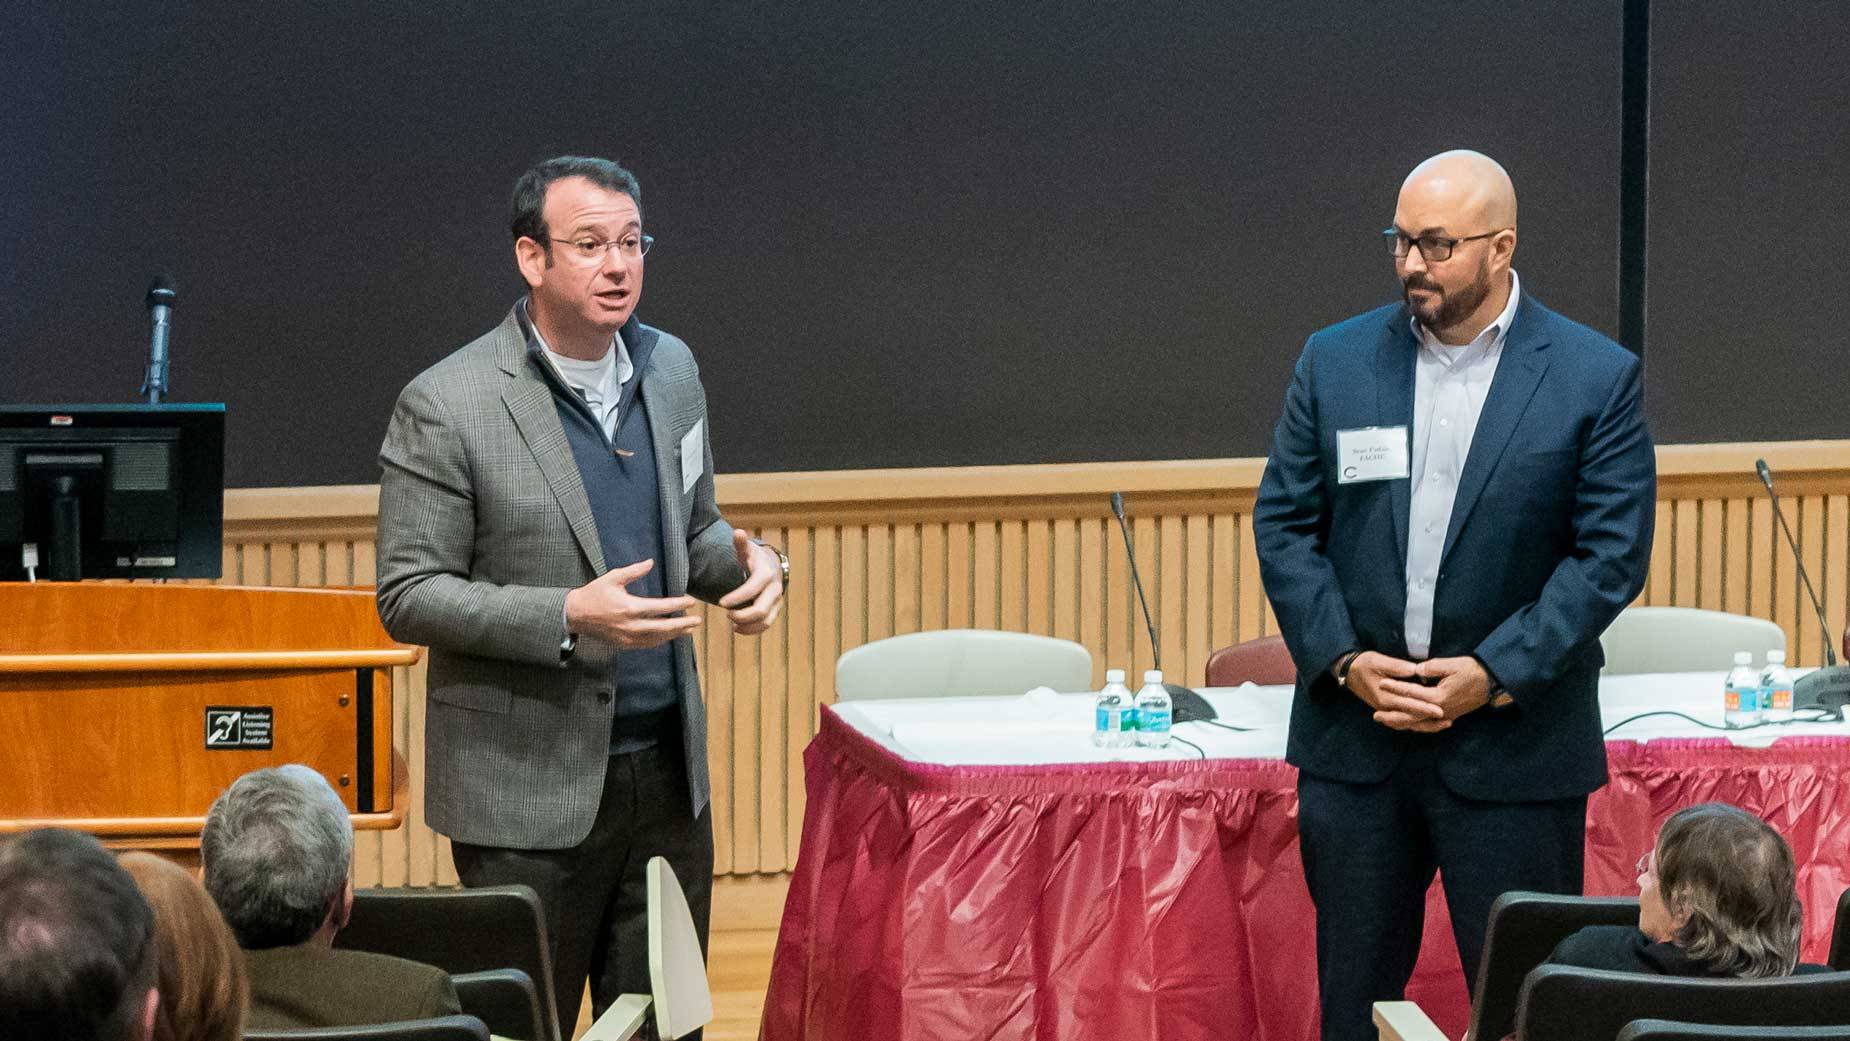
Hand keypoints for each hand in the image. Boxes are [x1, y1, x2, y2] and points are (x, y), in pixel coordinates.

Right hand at [564, 559, 701, 648]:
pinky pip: (646, 645)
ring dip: (674, 635)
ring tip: (688, 630)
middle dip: (682, 624)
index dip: (678, 605)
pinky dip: (660, 641)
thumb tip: (651, 562)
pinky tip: (669, 637)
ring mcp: (628, 638)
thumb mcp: (613, 578)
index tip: (691, 602)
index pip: (660, 608)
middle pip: (663, 627)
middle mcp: (631, 625)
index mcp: (630, 607)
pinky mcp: (624, 645)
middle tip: (698, 621)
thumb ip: (634, 571)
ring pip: (657, 639)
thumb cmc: (595, 594)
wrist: (575, 615)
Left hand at [718, 528, 783, 634]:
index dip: (737, 597)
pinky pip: (767, 625)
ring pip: (765, 620)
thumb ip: (741, 544)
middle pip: (761, 609)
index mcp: (766, 574)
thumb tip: (737, 532)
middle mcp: (775, 588)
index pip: (753, 589)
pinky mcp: (775, 610)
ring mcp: (777, 601)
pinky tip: (737, 629)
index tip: (721, 602)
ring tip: (731, 623)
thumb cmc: (754, 559)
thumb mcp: (747, 550)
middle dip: (742, 615)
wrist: (772, 566)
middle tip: (726, 614)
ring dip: (747, 625)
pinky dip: (752, 630)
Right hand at [1345, 651, 1449, 732]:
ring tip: (1445, 724)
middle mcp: (1386, 708)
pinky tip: (1430, 723)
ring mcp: (1386, 711)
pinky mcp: (1387, 710)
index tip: (1440, 710)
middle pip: (1411, 718)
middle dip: (1430, 721)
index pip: (1409, 705)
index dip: (1425, 708)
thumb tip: (1415, 670)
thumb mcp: (1378, 660)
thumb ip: (1397, 666)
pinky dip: (1418, 724)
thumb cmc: (1364, 664)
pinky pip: (1404, 721)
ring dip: (1426, 725)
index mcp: (1385, 697)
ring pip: (1408, 723)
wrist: (1349, 672)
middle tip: (1448, 721)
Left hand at [1379, 655, 1491, 722]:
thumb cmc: (1472, 671)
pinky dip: (1415, 726)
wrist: (1491, 683)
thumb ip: (1432, 668)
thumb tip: (1415, 670)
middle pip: (1411, 716)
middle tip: (1375, 716)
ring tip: (1386, 722)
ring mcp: (1444, 716)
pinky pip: (1428, 725)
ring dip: (1401, 723)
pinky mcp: (1449, 717)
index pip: (1411, 693)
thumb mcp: (1452, 664)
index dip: (1395, 687)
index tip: (1381, 683)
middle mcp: (1439, 711)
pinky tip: (1407, 724)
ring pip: (1418, 724)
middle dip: (1392, 715)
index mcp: (1438, 697)